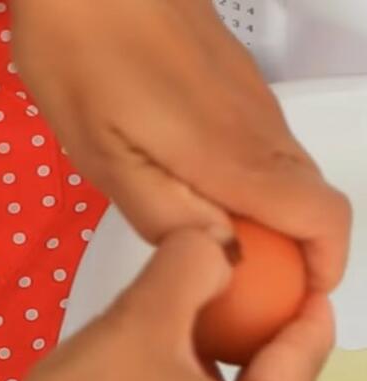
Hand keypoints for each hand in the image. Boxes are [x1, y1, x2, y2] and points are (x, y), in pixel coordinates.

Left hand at [12, 0, 350, 290]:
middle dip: (294, 252)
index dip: (323, 265)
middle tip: (245, 284)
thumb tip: (223, 252)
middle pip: (311, 200)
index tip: (294, 297)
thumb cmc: (80, 59)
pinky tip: (201, 189)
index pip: (320, 215)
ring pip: (288, 174)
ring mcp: (251, 100)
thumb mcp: (104, 155)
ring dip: (272, 221)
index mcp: (231, 155)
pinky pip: (263, 147)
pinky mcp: (235, 82)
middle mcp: (258, 128)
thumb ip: (167, 213)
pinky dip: (253, 185)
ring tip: (220, 245)